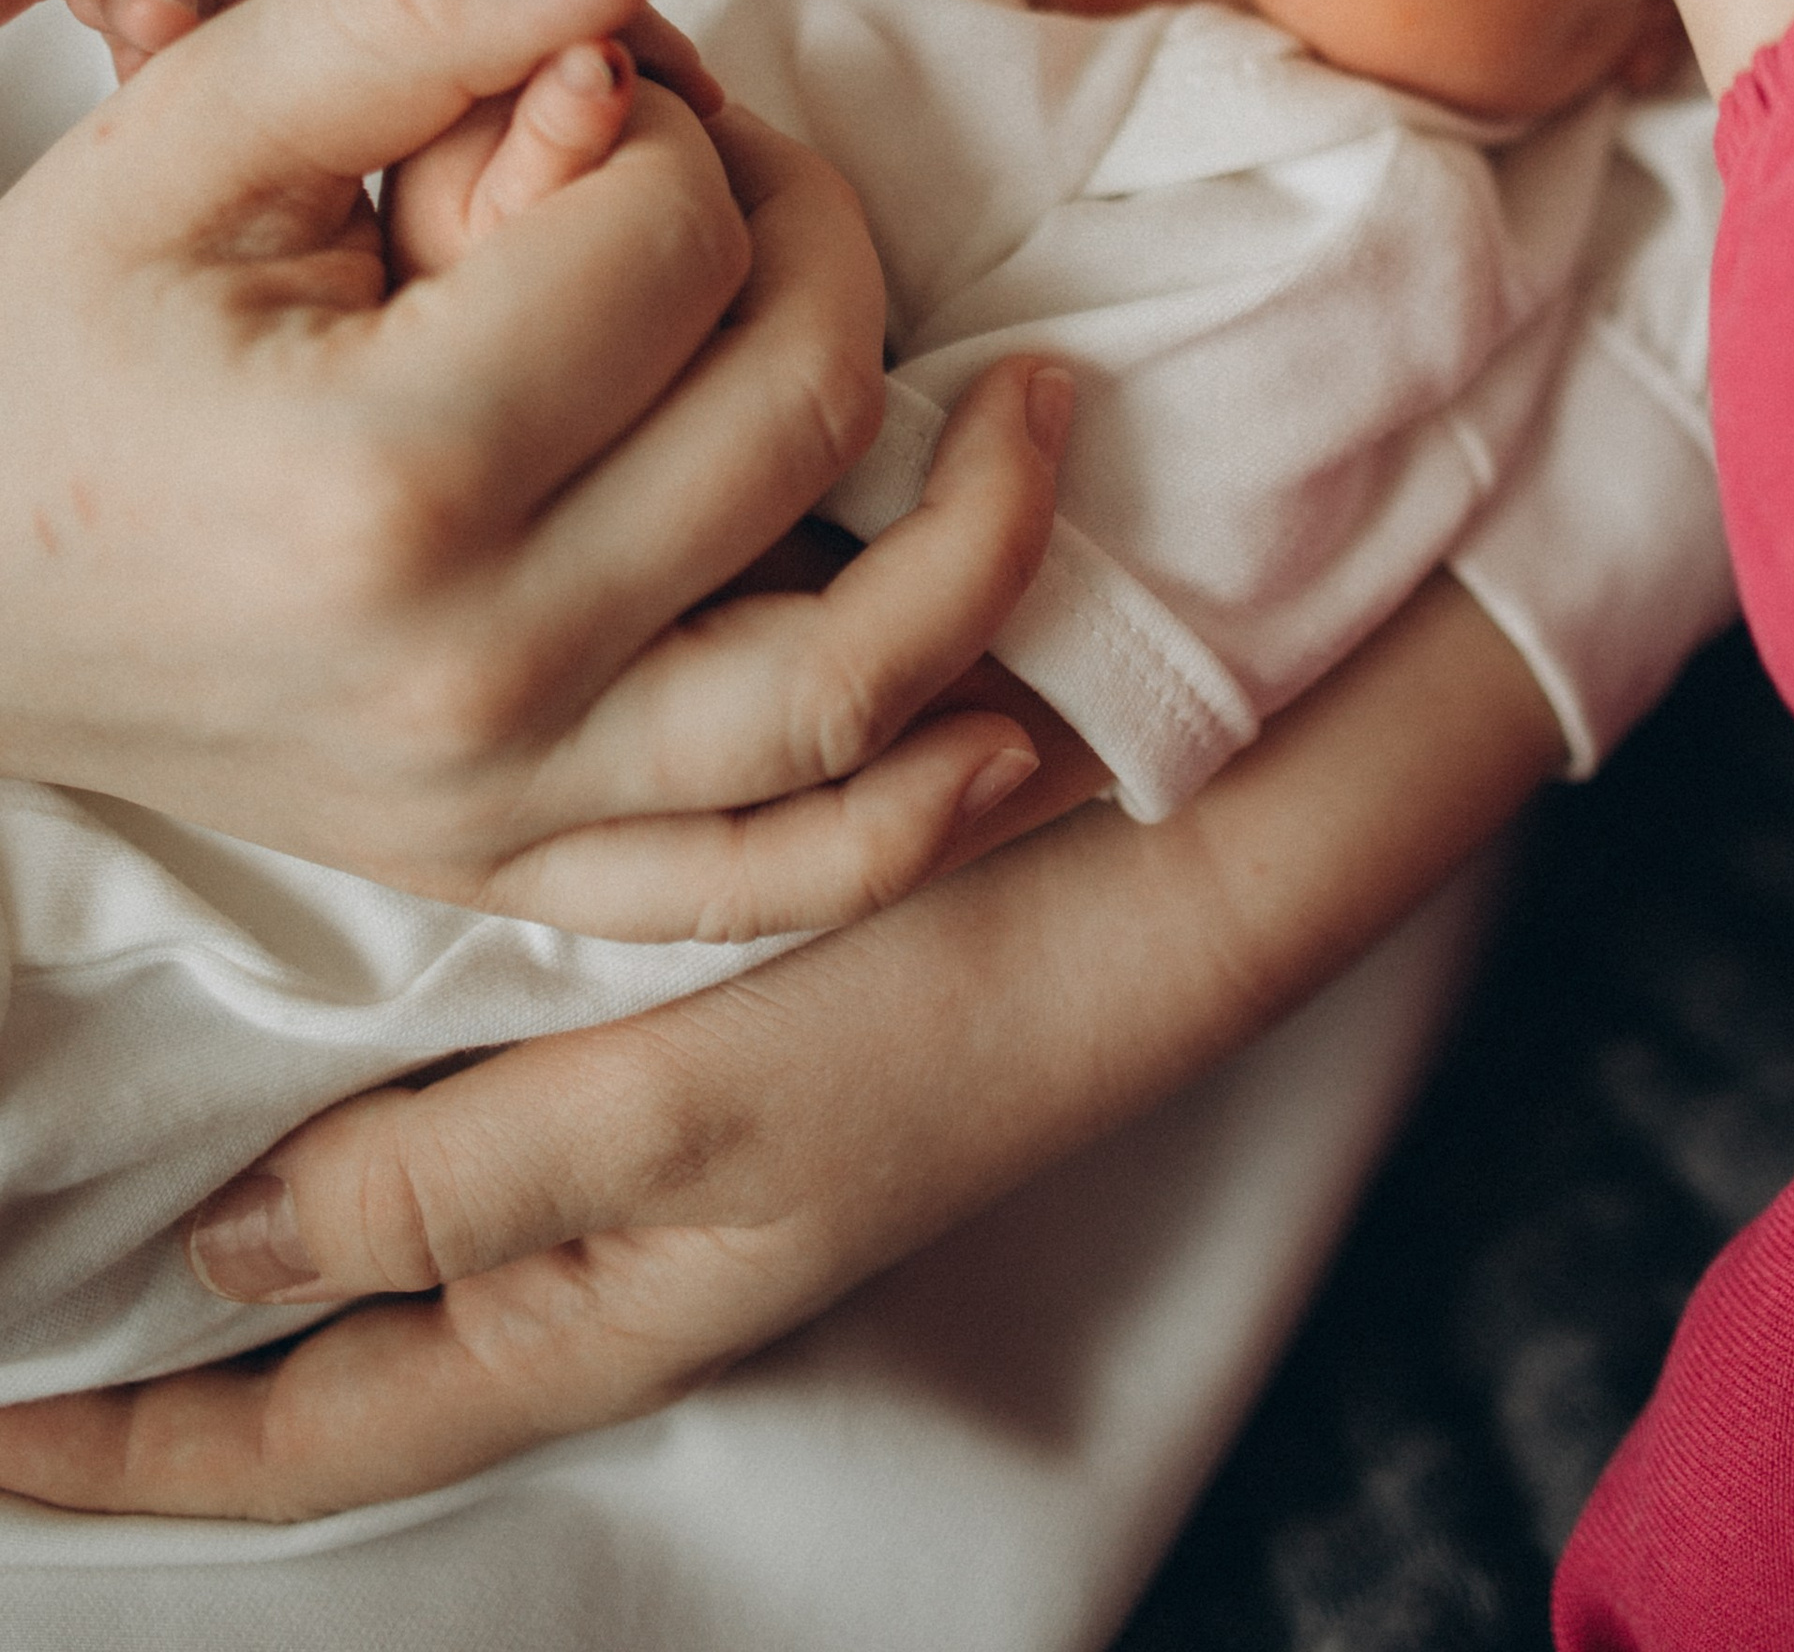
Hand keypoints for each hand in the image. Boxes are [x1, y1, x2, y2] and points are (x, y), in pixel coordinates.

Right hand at [0, 0, 1063, 929]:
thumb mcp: (196, 132)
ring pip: (853, 682)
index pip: (678, 246)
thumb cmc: (52, 341)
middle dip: (815, 246)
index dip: (683, 131)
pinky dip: (922, 820)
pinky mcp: (510, 873)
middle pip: (795, 416)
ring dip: (989, 527)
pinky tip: (1021, 729)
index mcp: (383, 472)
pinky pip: (775, 883)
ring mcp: (500, 802)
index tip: (607, 104)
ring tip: (1047, 401)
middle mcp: (469, 668)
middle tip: (748, 181)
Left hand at [0, 576, 1559, 1522]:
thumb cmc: (943, 999)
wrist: (1150, 873)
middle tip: (16, 1296)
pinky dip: (365, 1093)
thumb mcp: (693, 1108)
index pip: (305, 1433)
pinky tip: (312, 1025)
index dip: (122, 1451)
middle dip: (164, 1358)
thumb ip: (459, 1187)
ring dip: (255, 1227)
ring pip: (394, 1223)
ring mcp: (648, 1147)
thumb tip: (227, 1259)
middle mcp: (605, 1250)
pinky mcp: (682, 1036)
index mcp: (597, 1309)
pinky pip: (473, 1104)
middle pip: (333, 1352)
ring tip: (112, 1182)